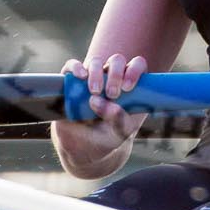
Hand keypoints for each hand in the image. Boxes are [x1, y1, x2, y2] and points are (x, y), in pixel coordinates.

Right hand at [53, 54, 148, 174]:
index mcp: (128, 86)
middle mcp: (110, 78)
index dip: (135, 70)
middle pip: (116, 61)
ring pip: (96, 62)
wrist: (83, 149)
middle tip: (113, 93)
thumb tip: (104, 102)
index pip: (137, 65)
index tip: (128, 87)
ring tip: (95, 91)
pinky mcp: (72, 82)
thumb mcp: (119, 133)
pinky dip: (76, 67)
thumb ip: (119, 120)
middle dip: (115, 74)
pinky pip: (72, 66)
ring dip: (96, 73)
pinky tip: (80, 76)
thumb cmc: (107, 137)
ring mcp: (91, 78)